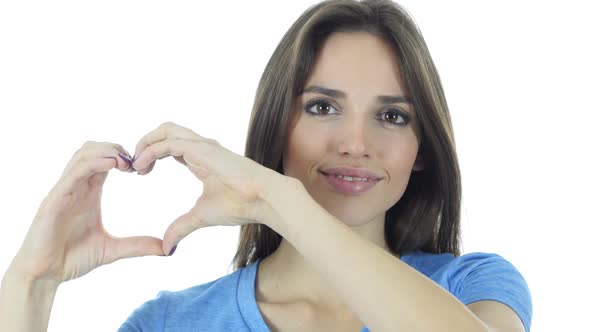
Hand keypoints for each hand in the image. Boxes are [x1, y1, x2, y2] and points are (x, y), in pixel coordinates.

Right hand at [8, 142, 164, 284]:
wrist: (44, 275)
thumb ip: (138, 246)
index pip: (106, 160)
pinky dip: (93, 163)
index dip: (125, 156)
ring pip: (83, 155)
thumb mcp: (112, 250)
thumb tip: (167, 249)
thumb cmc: (72, 258)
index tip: (145, 166)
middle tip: (137, 162)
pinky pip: (74, 172)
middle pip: (94, 149)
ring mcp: (64, 191)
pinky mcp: (54, 200)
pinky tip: (112, 165)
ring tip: (127, 161)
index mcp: (89, 192)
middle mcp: (77, 186)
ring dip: (106, 151)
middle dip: (116, 148)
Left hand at [131, 122, 288, 255]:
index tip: (140, 172)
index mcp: (201, 158)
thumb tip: (167, 247)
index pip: (170, 146)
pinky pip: (168, 143)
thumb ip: (182, 227)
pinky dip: (151, 151)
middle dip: (145, 143)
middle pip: (166, 131)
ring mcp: (202, 145)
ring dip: (145, 143)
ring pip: (166, 130)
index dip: (152, 155)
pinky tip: (142, 167)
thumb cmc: (241, 205)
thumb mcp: (201, 216)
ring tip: (135, 164)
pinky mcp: (202, 149)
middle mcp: (200, 147)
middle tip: (133, 165)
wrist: (263, 199)